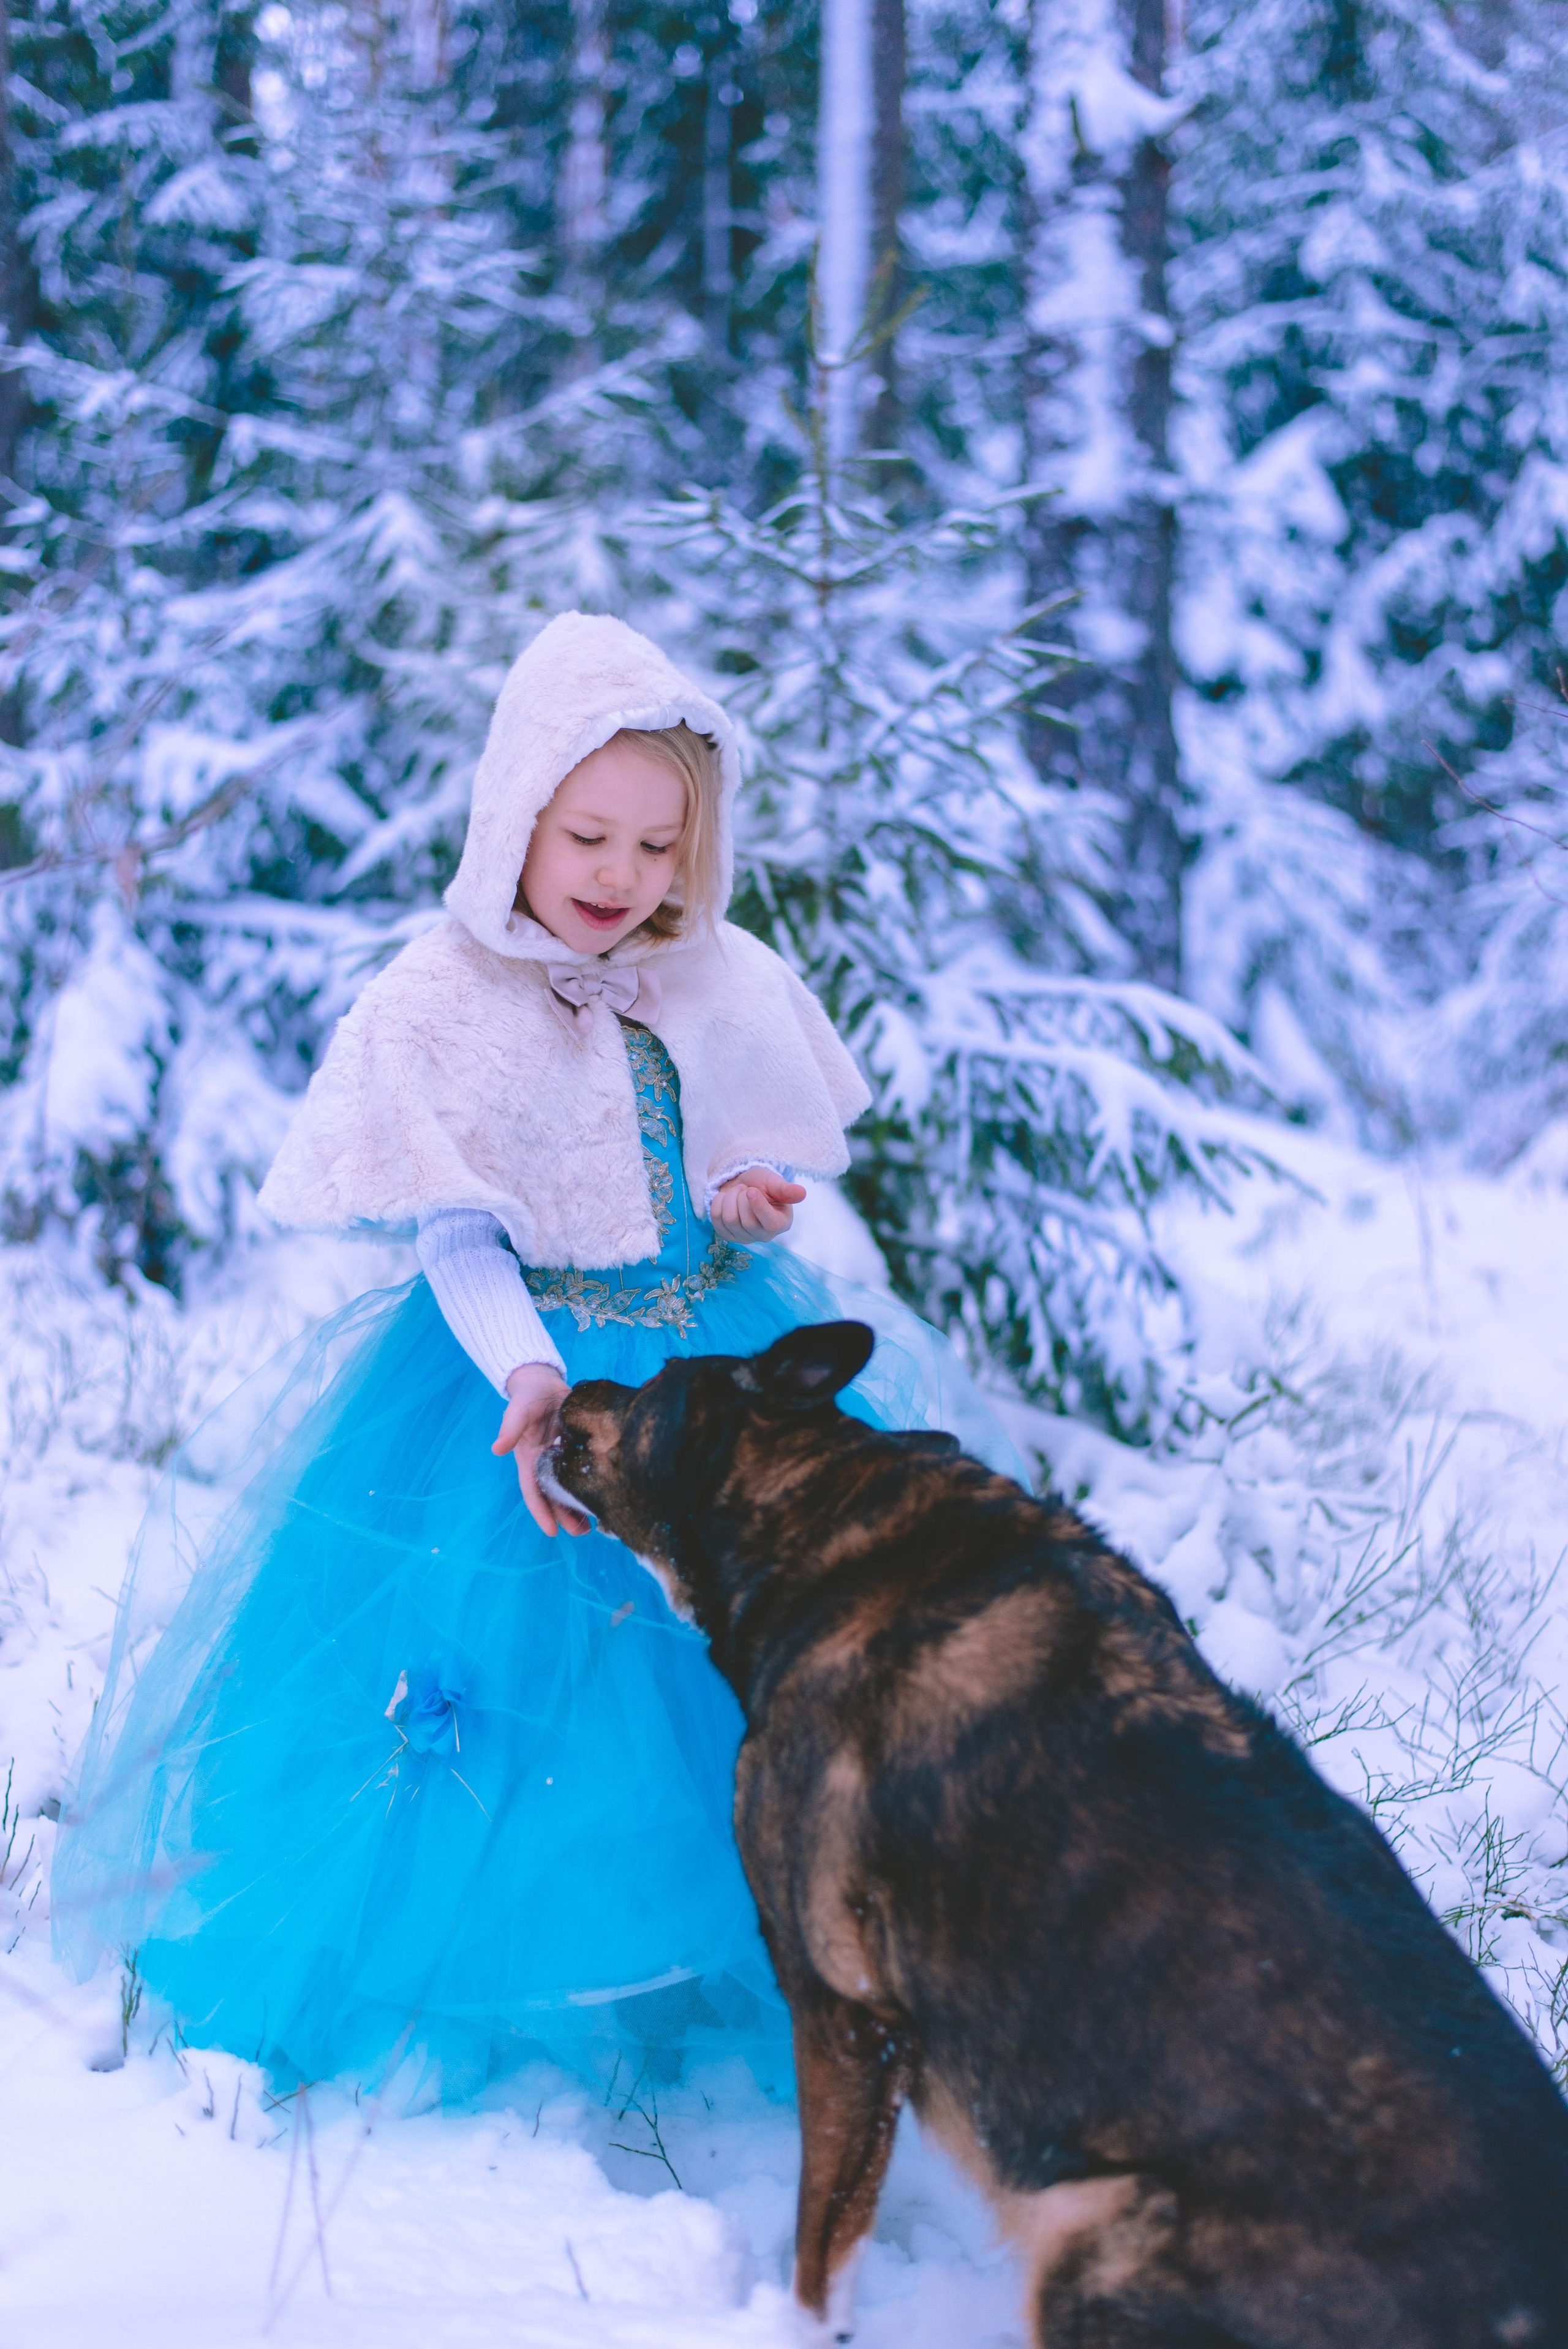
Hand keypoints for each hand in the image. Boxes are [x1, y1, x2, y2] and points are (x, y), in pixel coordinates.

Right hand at [491, 1363, 585, 1537]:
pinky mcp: (577, 1447)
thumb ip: (510, 1428)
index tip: (553, 1532)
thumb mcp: (518, 1410)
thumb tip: (497, 1449)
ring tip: (595, 1525)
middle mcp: (545, 1462)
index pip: (533, 1491)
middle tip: (583, 1533)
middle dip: (566, 1516)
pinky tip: (603, 1493)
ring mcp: (561, 1456)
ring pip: (570, 1487)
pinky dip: (590, 1484)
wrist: (542, 1382)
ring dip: (579, 1506)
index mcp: (528, 1459)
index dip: (542, 1512)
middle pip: (554, 1496)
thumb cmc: (526, 1397)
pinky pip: (583, 1470)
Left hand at [709, 1167, 807, 1244]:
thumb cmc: (762, 1184)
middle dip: (742, 1199)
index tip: (752, 1190)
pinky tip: (726, 1198)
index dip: (759, 1207)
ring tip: (737, 1192)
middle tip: (745, 1189)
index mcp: (781, 1223)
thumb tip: (802, 1193)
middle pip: (747, 1223)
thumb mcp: (774, 1182)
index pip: (771, 1224)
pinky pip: (716, 1219)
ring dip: (730, 1198)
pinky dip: (718, 1202)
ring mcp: (744, 1238)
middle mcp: (764, 1235)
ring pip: (730, 1220)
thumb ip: (786, 1189)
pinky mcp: (726, 1235)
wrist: (742, 1184)